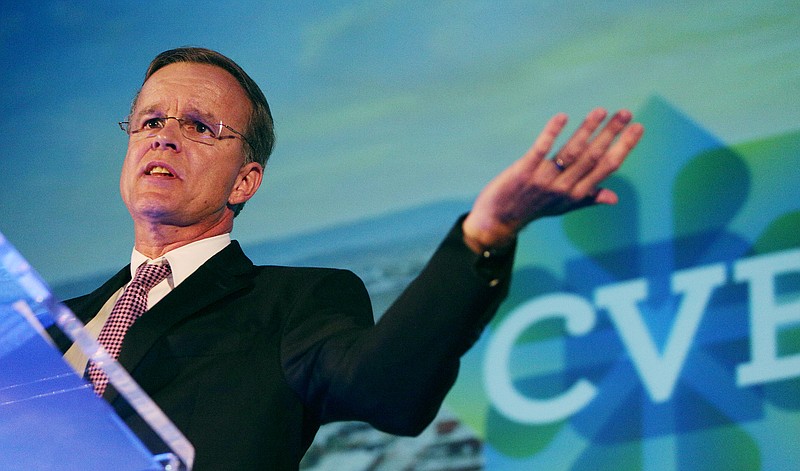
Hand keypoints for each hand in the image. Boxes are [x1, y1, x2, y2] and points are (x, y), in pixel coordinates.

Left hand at [462, 108, 643, 253]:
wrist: (499, 220)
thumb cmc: (534, 209)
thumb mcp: (564, 207)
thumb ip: (589, 198)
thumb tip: (615, 198)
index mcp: (577, 194)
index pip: (606, 167)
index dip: (624, 147)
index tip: (638, 128)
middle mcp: (564, 188)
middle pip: (593, 156)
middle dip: (611, 133)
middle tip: (626, 113)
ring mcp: (544, 180)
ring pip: (571, 152)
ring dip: (587, 130)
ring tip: (601, 111)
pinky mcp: (524, 171)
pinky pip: (541, 150)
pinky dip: (552, 133)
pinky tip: (562, 117)